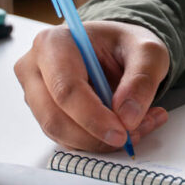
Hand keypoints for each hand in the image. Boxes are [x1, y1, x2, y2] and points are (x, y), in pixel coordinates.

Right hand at [14, 21, 169, 151]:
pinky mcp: (44, 114)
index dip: (93, 116)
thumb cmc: (127, 44)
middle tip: (133, 136)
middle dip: (96, 135)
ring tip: (139, 129)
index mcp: (55, 42)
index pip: (66, 88)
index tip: (122, 132)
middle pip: (55, 117)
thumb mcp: (149, 50)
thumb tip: (128, 116)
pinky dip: (98, 142)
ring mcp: (36, 94)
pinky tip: (128, 130)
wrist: (118, 50)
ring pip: (60, 133)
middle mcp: (36, 68)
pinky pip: (66, 139)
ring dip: (100, 141)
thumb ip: (143, 77)